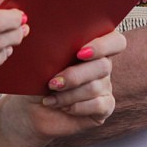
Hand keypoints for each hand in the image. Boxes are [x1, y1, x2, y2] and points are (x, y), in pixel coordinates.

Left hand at [9, 30, 125, 140]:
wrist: (31, 109)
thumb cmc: (37, 79)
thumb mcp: (42, 61)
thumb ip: (55, 48)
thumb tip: (54, 38)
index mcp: (92, 45)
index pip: (115, 41)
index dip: (103, 46)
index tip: (80, 53)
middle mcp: (102, 65)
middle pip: (103, 65)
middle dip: (75, 76)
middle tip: (53, 84)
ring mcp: (105, 86)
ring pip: (95, 87)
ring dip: (69, 95)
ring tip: (51, 99)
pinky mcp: (104, 107)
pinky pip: (99, 105)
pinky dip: (77, 107)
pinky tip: (63, 108)